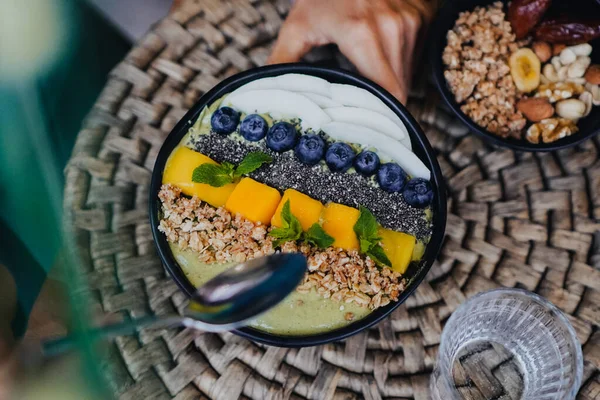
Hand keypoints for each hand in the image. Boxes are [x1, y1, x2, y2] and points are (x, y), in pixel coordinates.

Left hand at [268, 0, 431, 102]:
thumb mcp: (298, 27)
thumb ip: (283, 62)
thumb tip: (269, 93)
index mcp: (361, 34)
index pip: (388, 91)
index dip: (383, 113)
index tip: (373, 127)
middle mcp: (392, 27)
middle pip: (400, 86)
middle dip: (385, 101)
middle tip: (368, 110)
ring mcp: (409, 20)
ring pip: (409, 71)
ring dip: (393, 81)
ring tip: (371, 77)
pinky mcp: (421, 15)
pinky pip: (416, 53)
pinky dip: (402, 61)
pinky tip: (384, 56)